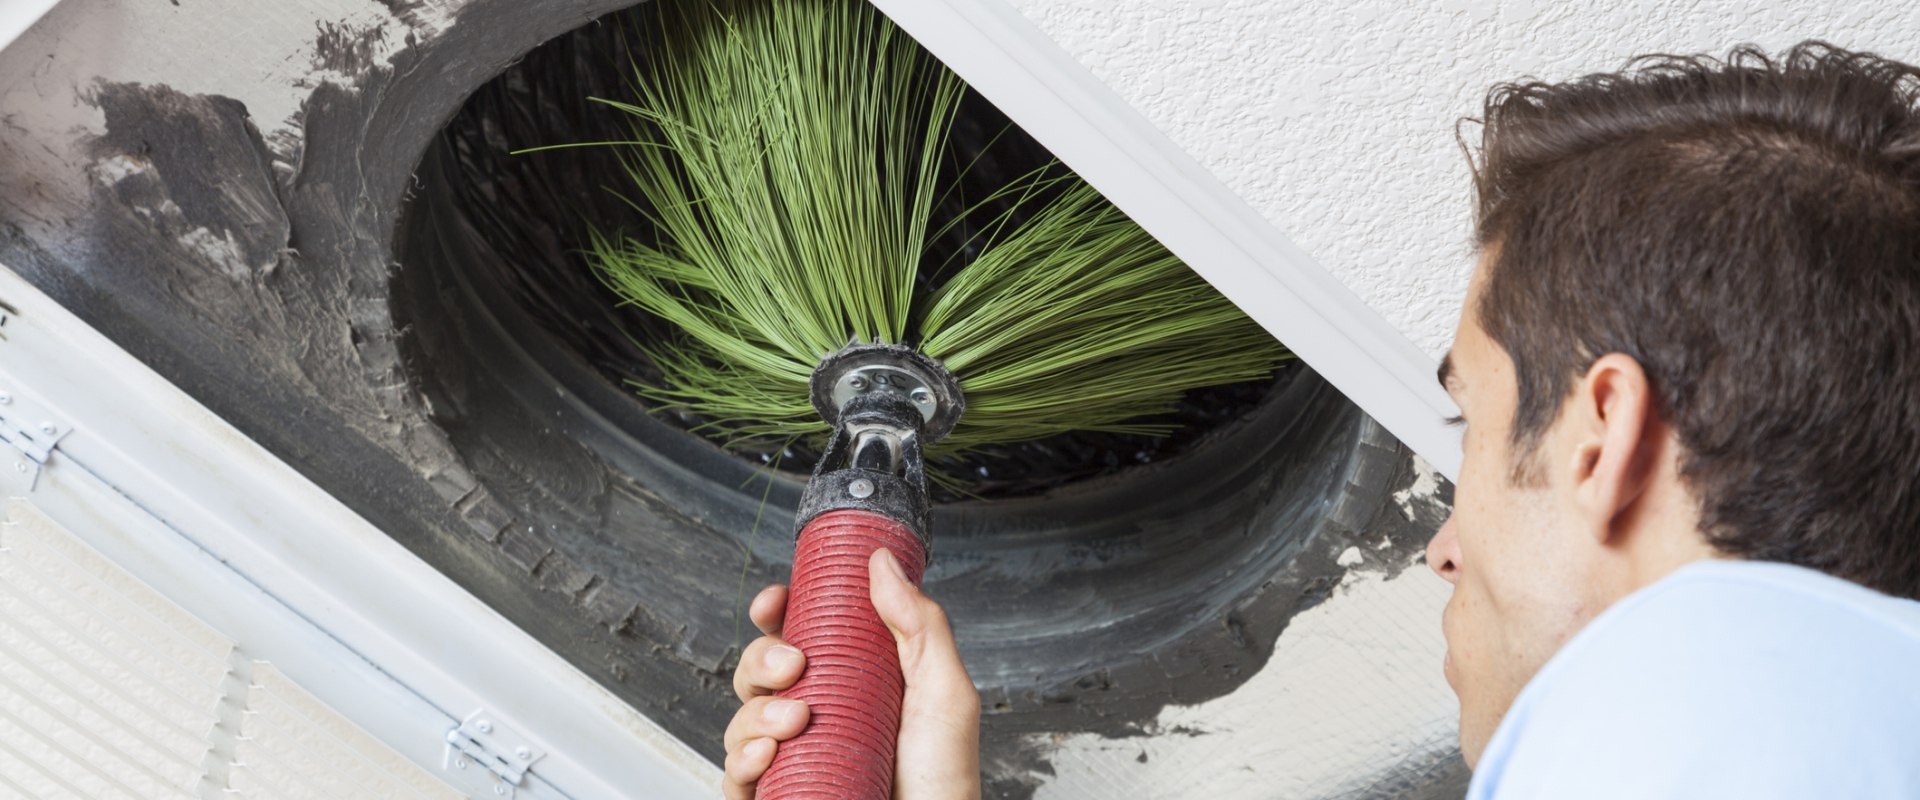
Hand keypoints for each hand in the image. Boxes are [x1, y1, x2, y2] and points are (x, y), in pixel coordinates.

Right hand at [723, 548, 981, 799]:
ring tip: (795, 722)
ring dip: (755, 712)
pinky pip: (734, 775)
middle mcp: (817, 717)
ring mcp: (794, 759)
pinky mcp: (777, 797)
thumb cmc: (944, 780)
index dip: (777, 613)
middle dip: (761, 658)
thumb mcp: (943, 692)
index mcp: (852, 682)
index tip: (774, 602)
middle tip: (793, 665)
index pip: (799, 635)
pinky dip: (741, 760)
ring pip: (742, 719)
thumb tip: (883, 561)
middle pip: (760, 670)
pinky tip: (766, 756)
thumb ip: (919, 624)